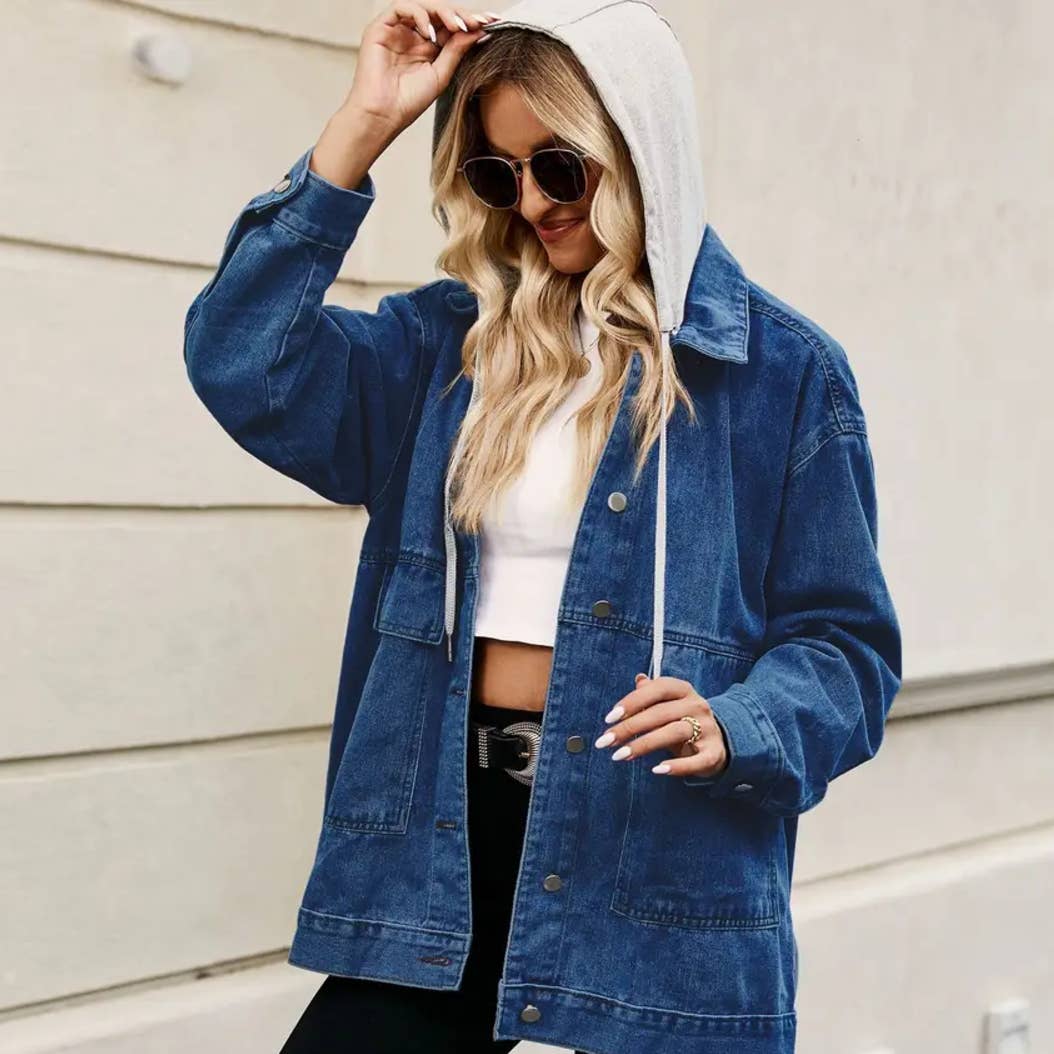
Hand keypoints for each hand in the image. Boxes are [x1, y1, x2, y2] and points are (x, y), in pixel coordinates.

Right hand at [346, 3, 499, 141]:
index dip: (470, 22)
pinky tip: (431, 32)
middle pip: (439, 13)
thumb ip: (457, 50)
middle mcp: (413, 36)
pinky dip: (419, 15)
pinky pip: (401, 8)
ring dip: (444, 12)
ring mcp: (397, 31)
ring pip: (423, 7)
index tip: (491, 22)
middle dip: (461, 14)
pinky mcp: (380, 28)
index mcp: (428, 48)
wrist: (383, 115)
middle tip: (478, 21)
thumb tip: (478, 30)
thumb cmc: (408, 102)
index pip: (451, 27)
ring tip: (457, 26)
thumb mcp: (441, 74)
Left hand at [594, 673, 729, 778]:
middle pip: (660, 713)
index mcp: (684, 690)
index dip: (632, 701)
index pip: (657, 689)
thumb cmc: (683, 720)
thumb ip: (651, 695)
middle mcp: (697, 706)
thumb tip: (638, 679)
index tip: (609, 718)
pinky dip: (677, 766)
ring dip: (644, 745)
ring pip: (674, 732)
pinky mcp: (714, 753)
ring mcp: (708, 729)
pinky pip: (696, 760)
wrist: (719, 741)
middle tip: (605, 741)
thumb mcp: (668, 705)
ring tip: (620, 755)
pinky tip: (657, 770)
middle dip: (629, 727)